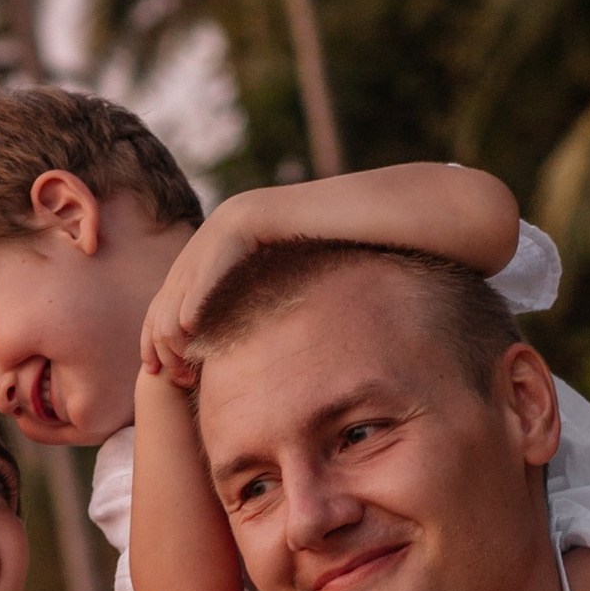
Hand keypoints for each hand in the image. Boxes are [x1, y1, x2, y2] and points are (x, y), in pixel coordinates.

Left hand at [139, 165, 490, 386]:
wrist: (432, 225)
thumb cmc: (392, 270)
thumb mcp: (326, 308)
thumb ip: (294, 328)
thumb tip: (282, 378)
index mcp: (248, 251)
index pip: (192, 296)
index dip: (173, 337)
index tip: (170, 381)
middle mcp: (240, 228)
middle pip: (180, 284)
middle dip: (161, 331)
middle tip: (157, 377)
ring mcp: (248, 213)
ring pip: (189, 270)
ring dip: (171, 315)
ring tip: (169, 361)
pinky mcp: (263, 209)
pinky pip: (217, 254)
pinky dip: (200, 289)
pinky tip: (190, 327)